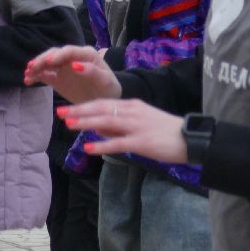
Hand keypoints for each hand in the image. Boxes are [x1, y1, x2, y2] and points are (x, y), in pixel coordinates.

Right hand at [24, 46, 122, 102]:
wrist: (104, 98)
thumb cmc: (108, 88)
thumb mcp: (105, 81)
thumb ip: (92, 72)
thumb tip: (75, 64)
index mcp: (86, 54)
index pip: (70, 51)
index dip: (58, 55)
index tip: (48, 61)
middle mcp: (72, 57)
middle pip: (55, 54)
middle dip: (43, 60)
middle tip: (32, 67)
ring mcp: (63, 67)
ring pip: (47, 63)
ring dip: (36, 67)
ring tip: (27, 74)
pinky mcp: (57, 77)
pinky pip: (44, 74)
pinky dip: (36, 76)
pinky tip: (28, 80)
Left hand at [57, 99, 185, 163]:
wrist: (189, 138)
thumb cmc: (165, 131)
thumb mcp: (141, 121)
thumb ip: (120, 124)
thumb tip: (98, 129)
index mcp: (132, 106)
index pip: (103, 103)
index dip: (83, 105)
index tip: (66, 107)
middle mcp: (132, 112)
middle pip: (101, 109)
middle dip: (78, 110)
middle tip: (60, 112)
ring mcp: (136, 126)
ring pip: (106, 122)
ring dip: (85, 122)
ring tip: (69, 124)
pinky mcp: (141, 142)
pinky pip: (118, 143)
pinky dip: (102, 145)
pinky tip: (88, 147)